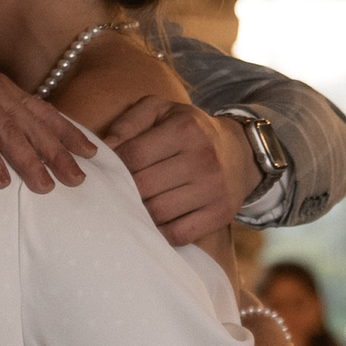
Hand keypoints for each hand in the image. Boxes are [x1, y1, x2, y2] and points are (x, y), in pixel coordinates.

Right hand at [0, 48, 90, 192]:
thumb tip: (9, 134)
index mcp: (3, 89)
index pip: (44, 113)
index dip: (69, 133)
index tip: (91, 152)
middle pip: (36, 127)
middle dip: (60, 154)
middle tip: (79, 180)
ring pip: (13, 134)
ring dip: (31, 162)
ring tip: (46, 187)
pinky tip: (1, 181)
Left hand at [107, 97, 254, 246]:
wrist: (241, 151)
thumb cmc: (190, 130)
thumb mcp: (162, 111)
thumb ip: (129, 122)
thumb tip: (104, 149)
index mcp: (185, 129)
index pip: (133, 156)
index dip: (114, 166)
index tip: (110, 170)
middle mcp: (202, 158)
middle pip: (143, 186)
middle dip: (125, 190)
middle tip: (118, 190)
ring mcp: (213, 189)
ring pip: (158, 212)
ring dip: (140, 212)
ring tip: (135, 204)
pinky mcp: (220, 213)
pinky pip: (179, 234)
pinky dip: (160, 233)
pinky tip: (153, 223)